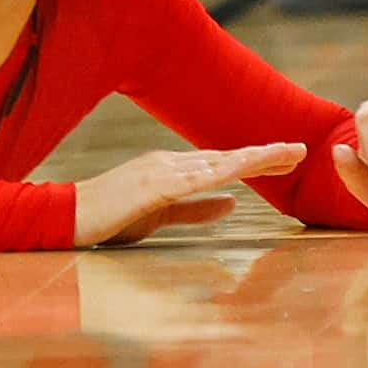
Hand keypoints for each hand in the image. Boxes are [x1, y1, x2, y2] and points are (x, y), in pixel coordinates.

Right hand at [72, 142, 304, 245]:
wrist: (66, 215)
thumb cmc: (109, 217)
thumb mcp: (160, 215)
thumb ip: (195, 209)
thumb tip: (233, 203)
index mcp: (171, 168)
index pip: (222, 162)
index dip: (256, 160)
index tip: (287, 158)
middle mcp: (168, 162)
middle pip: (226, 157)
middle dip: (264, 154)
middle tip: (301, 150)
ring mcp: (158, 172)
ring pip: (215, 163)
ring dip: (251, 159)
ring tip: (283, 155)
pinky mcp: (149, 188)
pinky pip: (190, 181)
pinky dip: (217, 175)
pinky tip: (239, 173)